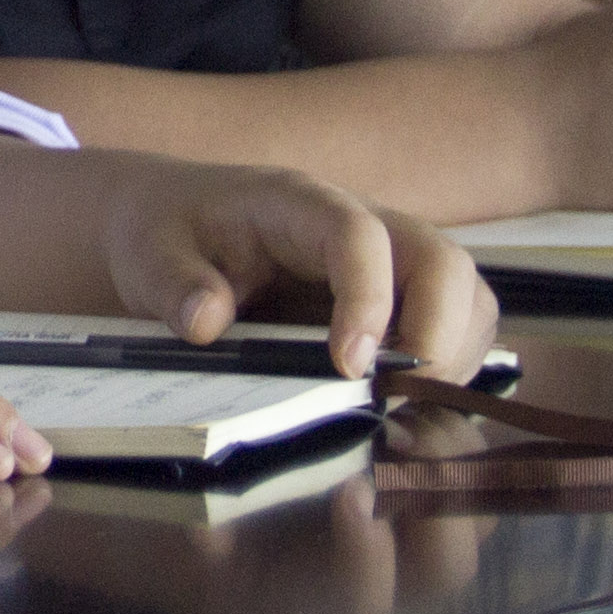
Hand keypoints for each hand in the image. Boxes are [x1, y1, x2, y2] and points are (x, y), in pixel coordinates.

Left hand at [91, 160, 500, 385]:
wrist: (171, 221)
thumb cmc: (166, 231)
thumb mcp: (148, 251)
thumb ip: (173, 283)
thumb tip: (207, 322)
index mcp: (299, 204)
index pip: (360, 235)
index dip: (368, 299)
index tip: (348, 366)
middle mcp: (360, 226)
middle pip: (442, 260)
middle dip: (441, 331)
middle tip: (400, 396)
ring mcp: (386, 266)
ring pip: (464, 296)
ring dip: (454, 355)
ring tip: (407, 408)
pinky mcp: (394, 303)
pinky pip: (454, 329)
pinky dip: (449, 371)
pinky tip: (407, 409)